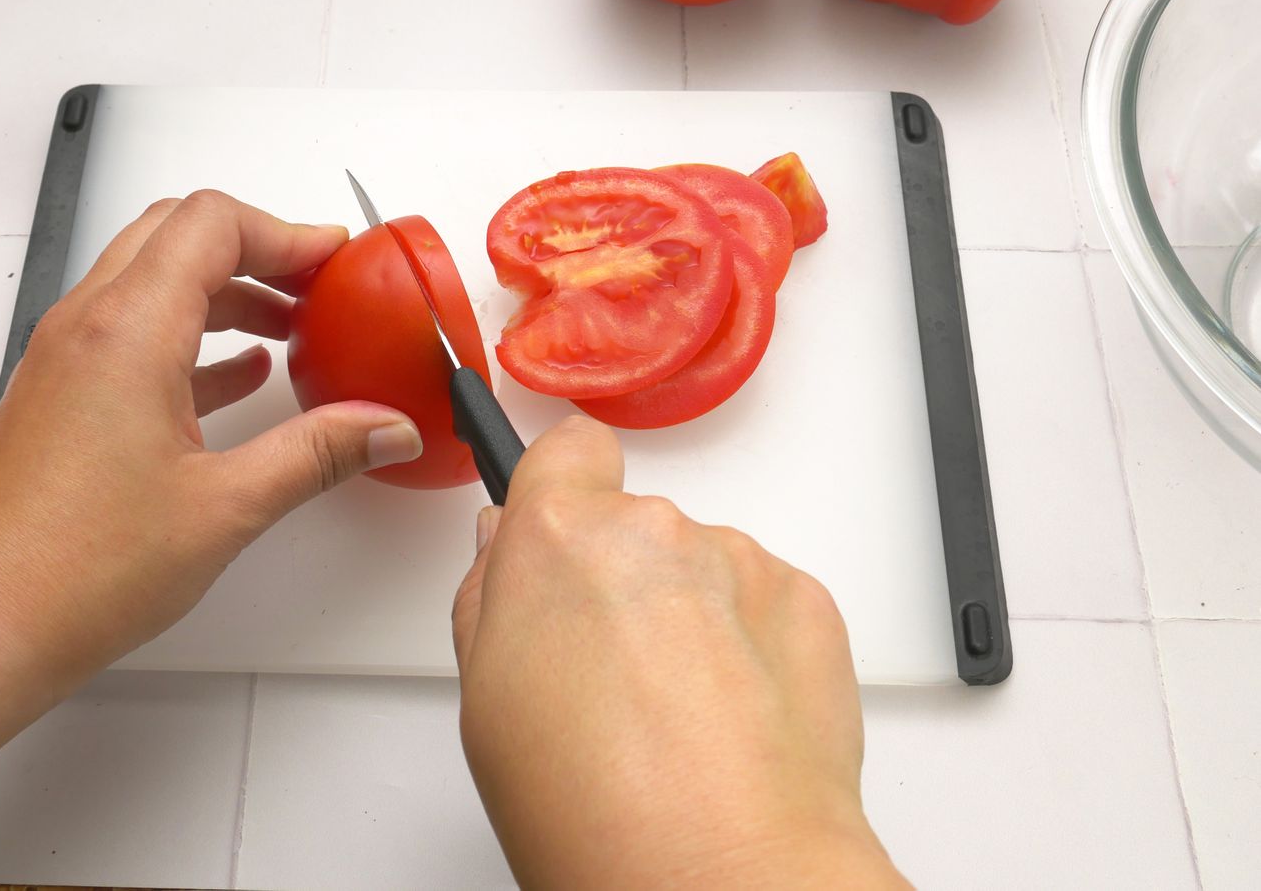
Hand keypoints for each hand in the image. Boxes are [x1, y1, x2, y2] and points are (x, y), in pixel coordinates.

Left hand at [0, 190, 422, 677]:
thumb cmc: (79, 571)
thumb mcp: (227, 507)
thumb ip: (319, 453)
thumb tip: (387, 427)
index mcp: (128, 332)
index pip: (212, 224)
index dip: (285, 232)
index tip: (336, 260)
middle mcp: (87, 325)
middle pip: (177, 233)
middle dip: (256, 248)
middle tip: (317, 283)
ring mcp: (65, 356)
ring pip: (151, 279)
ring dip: (224, 289)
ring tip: (290, 329)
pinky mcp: (59, 393)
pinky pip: (130, 329)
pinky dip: (190, 332)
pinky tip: (237, 377)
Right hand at [452, 417, 907, 888]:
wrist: (723, 872)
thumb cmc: (597, 811)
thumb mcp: (487, 701)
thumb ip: (492, 597)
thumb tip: (507, 548)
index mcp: (560, 535)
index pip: (568, 448)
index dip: (566, 487)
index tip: (564, 529)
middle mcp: (655, 528)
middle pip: (634, 524)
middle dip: (623, 580)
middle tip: (612, 675)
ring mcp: (740, 561)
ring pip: (702, 567)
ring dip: (692, 617)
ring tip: (678, 719)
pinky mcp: (808, 601)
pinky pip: (763, 603)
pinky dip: (751, 647)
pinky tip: (730, 722)